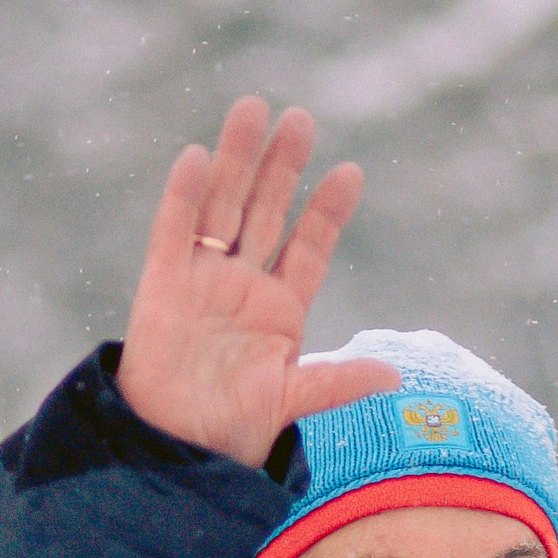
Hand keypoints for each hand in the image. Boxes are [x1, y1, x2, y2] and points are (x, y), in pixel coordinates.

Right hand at [117, 98, 398, 467]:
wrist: (178, 448)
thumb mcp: (294, 403)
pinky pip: (173, 230)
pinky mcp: (163, 284)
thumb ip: (338, 384)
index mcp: (281, 310)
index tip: (350, 173)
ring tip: (254, 110)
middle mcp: (243, 285)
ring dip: (238, 161)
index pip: (309, 248)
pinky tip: (199, 157)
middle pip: (266, 212)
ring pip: (223, 207)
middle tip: (301, 120)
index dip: (327, 211)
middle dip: (282, 168)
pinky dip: (185, 196)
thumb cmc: (236, 430)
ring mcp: (203, 280)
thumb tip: (394, 376)